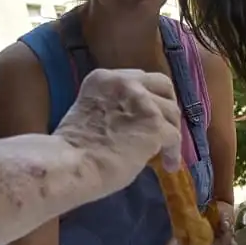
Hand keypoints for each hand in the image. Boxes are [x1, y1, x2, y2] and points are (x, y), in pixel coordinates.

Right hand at [56, 69, 184, 188]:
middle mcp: (125, 82)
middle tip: (166, 125)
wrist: (70, 165)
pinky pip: (175, 137)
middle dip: (167, 105)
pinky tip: (169, 164)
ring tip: (165, 153)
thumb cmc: (72, 150)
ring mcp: (142, 102)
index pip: (138, 79)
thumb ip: (113, 109)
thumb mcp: (90, 112)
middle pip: (163, 85)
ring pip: (171, 113)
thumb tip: (135, 124)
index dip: (147, 97)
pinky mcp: (155, 125)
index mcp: (104, 78)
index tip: (148, 113)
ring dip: (170, 133)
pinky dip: (174, 153)